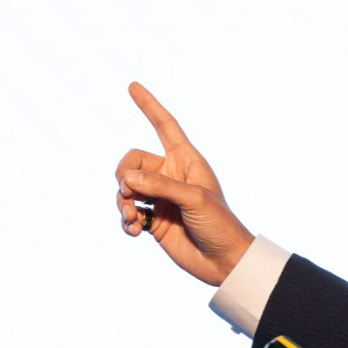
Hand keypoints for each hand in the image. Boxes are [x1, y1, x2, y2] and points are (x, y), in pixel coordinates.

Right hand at [116, 82, 254, 286]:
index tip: (133, 86)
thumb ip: (160, 186)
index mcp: (186, 161)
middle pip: (132, 162)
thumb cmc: (220, 224)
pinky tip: (134, 231)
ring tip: (131, 219)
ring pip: (126, 189)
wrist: (224, 261)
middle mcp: (171, 175)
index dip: (149, 106)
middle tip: (129, 194)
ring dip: (122, 202)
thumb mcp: (194, 199)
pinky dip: (126, 221)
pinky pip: (129, 213)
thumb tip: (126, 180)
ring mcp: (161, 198)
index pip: (165, 125)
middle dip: (124, 176)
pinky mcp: (154, 221)